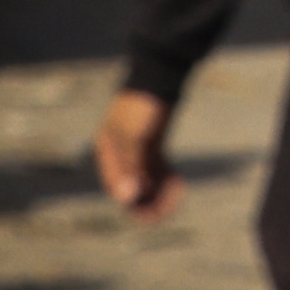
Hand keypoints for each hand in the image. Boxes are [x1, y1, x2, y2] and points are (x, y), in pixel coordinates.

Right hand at [94, 84, 177, 218]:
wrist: (159, 78)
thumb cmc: (143, 107)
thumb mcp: (135, 137)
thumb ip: (131, 166)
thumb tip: (128, 197)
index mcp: (109, 154)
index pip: (119, 190)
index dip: (137, 205)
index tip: (157, 212)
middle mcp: (119, 155)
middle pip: (133, 188)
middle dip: (151, 200)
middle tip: (172, 206)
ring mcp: (136, 150)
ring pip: (147, 180)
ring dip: (162, 190)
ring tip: (179, 191)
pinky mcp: (151, 145)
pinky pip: (157, 169)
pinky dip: (167, 178)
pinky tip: (179, 183)